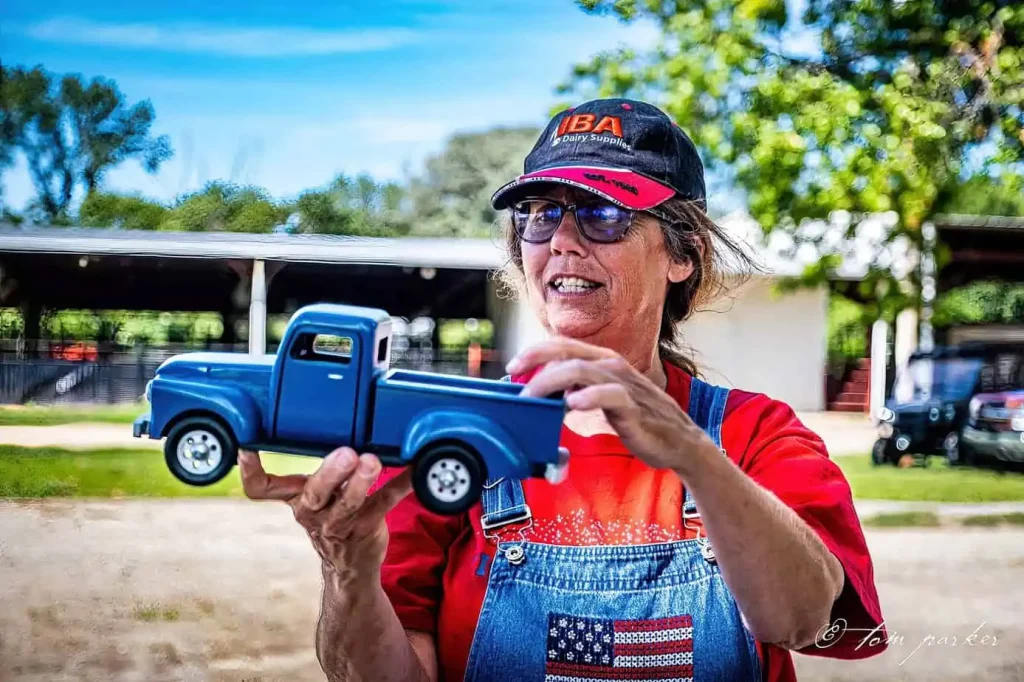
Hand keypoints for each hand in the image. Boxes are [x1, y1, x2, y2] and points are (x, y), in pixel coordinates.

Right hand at [238, 447, 412, 580]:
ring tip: (372, 462)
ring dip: (361, 482)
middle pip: (314, 493)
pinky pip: (384, 504)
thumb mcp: (315, 493)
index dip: (250, 470)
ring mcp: (339, 524)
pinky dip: (399, 486)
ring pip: (348, 504)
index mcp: (294, 497)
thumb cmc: (331, 515)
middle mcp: (312, 512)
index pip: (262, 488)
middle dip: (330, 473)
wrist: (350, 564)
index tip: (246, 446)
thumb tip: (328, 418)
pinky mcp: (367, 528)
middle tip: (345, 453)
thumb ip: (318, 465)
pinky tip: (413, 471)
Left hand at [510, 337, 716, 474]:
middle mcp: (612, 366)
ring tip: (533, 395)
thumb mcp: (602, 398)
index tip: (513, 367)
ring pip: (582, 370)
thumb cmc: (637, 418)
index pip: (563, 345)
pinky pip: (610, 395)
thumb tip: (542, 393)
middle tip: (515, 377)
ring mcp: (624, 385)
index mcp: (603, 361)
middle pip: (567, 352)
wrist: (678, 441)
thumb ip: (576, 390)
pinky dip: (589, 397)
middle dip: (535, 361)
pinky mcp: (634, 407)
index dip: (535, 351)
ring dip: (551, 381)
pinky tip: (572, 405)